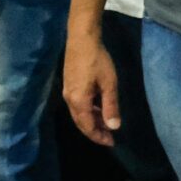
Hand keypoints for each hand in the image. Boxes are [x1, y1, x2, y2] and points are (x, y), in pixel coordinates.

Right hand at [61, 28, 121, 144]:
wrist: (82, 38)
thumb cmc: (98, 60)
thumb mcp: (109, 84)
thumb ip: (111, 106)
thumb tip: (113, 127)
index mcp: (78, 101)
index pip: (87, 126)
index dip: (98, 137)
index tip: (111, 142)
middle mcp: (69, 99)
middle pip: (80, 122)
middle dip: (94, 131)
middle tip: (109, 137)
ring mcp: (67, 91)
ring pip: (78, 114)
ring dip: (92, 121)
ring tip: (106, 124)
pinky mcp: (69, 84)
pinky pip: (77, 105)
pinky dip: (88, 111)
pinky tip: (98, 107)